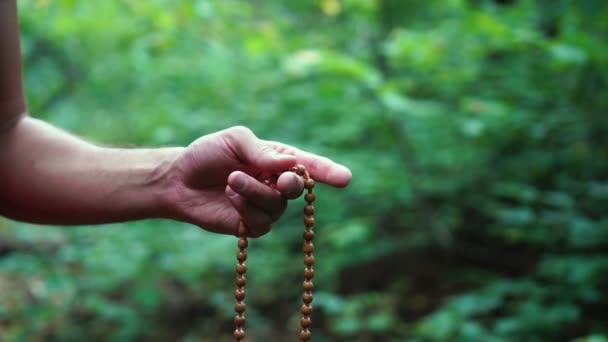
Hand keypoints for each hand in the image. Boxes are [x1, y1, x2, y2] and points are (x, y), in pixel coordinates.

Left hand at [162, 126, 351, 236]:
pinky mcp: (251, 225)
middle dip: (290, 184)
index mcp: (277, 159)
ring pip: (277, 206)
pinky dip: (245, 208)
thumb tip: (291, 165)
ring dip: (255, 191)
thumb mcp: (234, 140)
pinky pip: (261, 222)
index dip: (328, 172)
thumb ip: (262, 151)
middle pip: (297, 188)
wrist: (179, 180)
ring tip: (232, 180)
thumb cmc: (207, 154)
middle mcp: (276, 183)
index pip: (309, 166)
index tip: (345, 178)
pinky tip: (230, 196)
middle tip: (278, 178)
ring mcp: (265, 206)